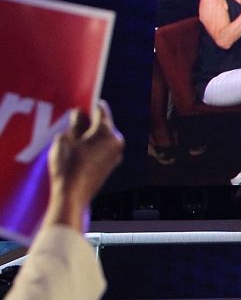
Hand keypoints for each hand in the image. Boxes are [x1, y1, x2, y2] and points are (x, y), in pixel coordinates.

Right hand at [46, 102, 123, 228]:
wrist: (73, 195)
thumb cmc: (68, 165)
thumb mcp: (65, 139)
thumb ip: (75, 123)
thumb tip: (79, 114)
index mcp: (107, 132)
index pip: (100, 109)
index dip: (88, 104)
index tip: (78, 104)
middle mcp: (116, 142)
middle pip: (102, 123)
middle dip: (88, 121)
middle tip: (71, 123)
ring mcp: (116, 155)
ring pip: (102, 137)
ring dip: (90, 135)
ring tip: (72, 139)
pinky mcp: (111, 165)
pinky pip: (103, 149)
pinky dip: (92, 146)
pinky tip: (78, 152)